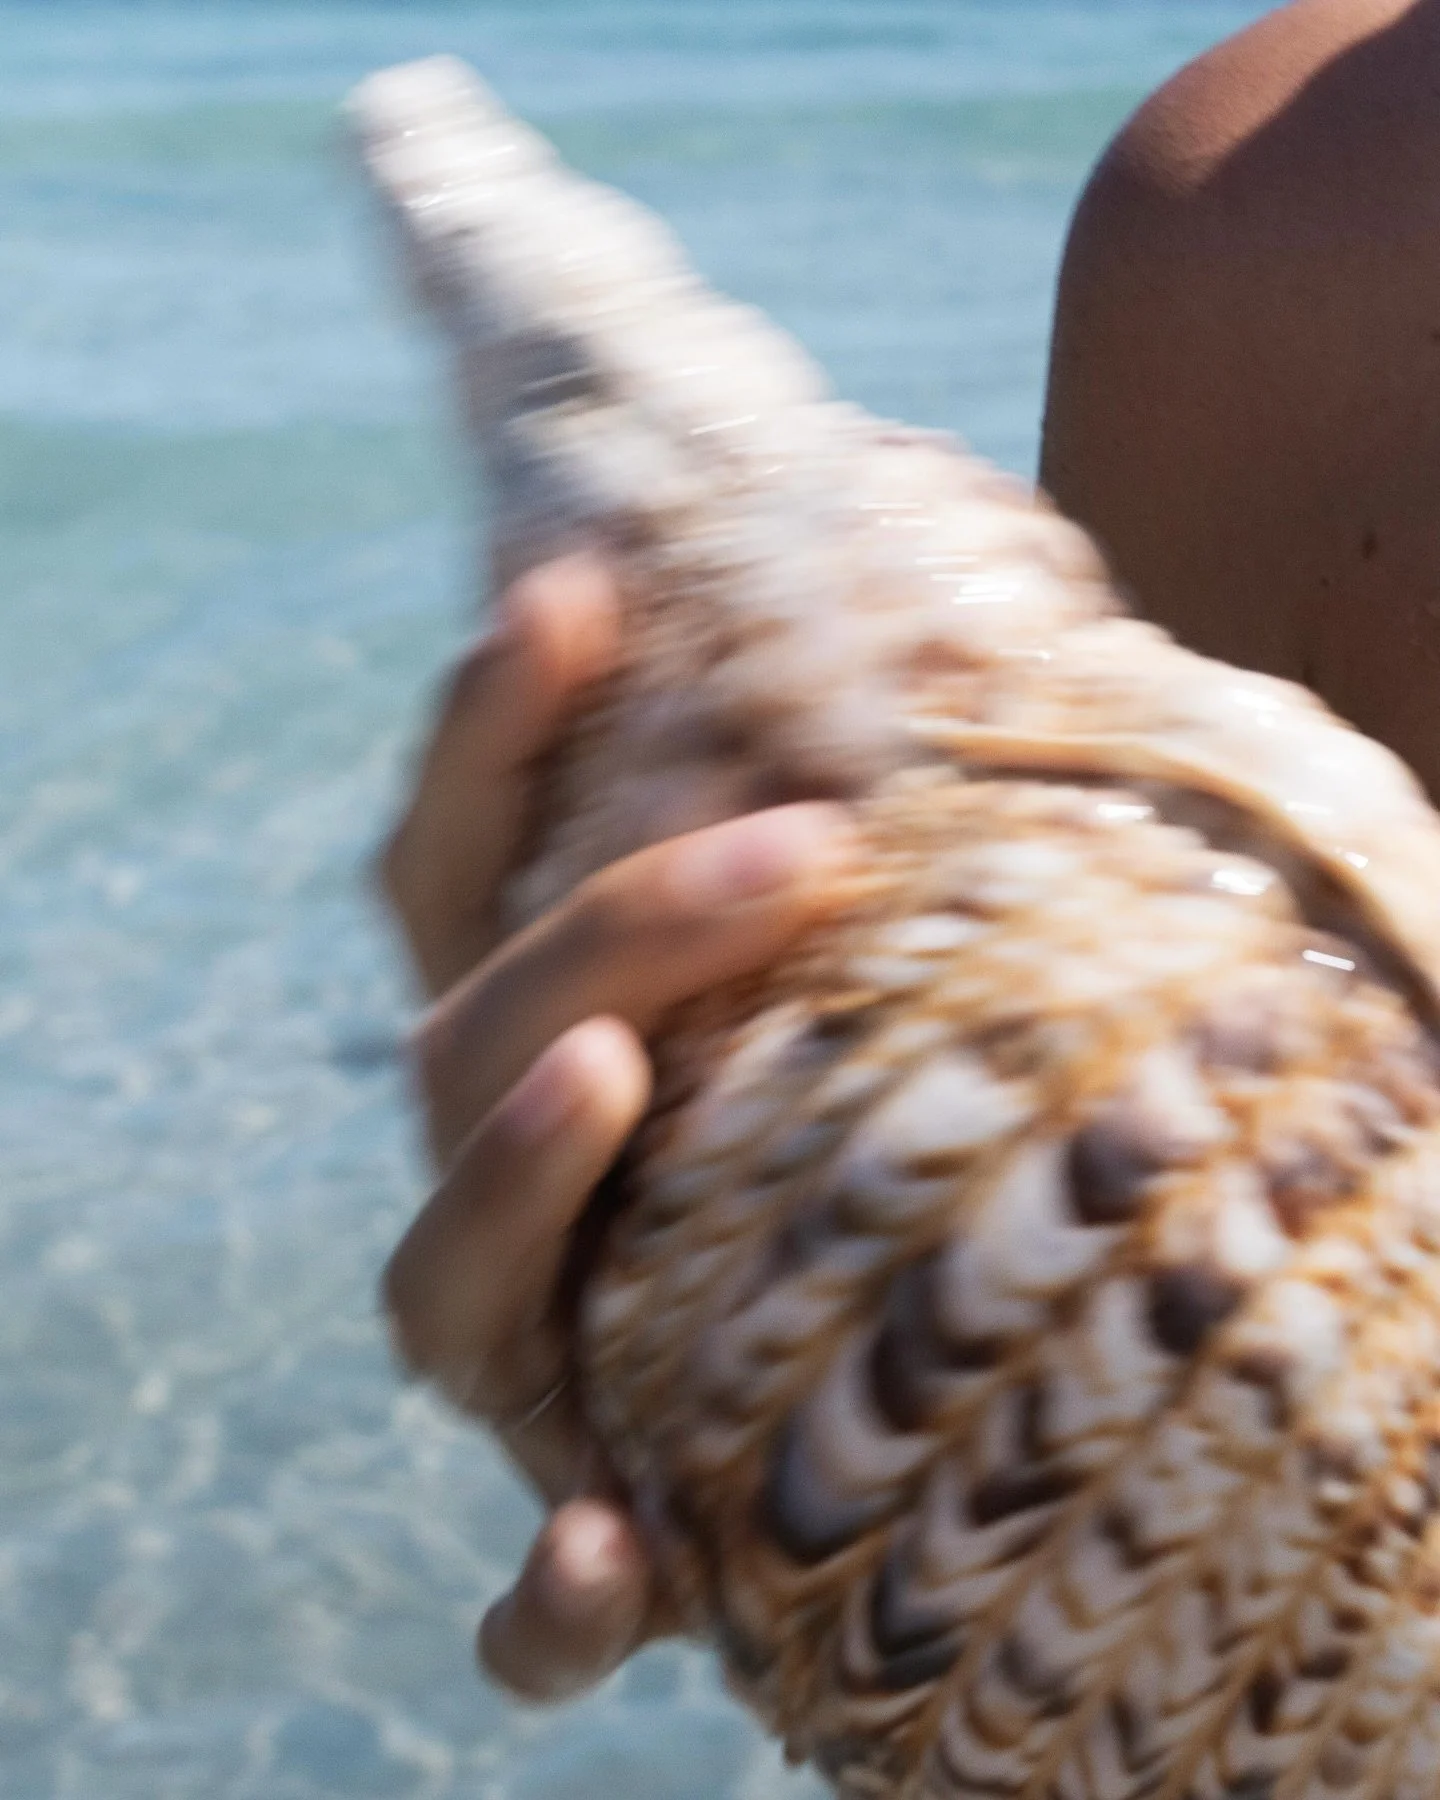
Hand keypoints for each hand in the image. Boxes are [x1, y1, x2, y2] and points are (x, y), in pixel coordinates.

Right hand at [378, 555, 849, 1701]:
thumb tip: (963, 664)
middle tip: (804, 846)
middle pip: (466, 1043)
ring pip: (440, 1283)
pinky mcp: (582, 1543)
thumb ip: (833, 892)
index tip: (569, 594)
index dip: (484, 739)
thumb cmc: (816, 1176)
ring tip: (602, 1073)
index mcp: (522, 1058)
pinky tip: (609, 1559)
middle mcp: (487, 1195)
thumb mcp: (812, 1017)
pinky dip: (549, 1586)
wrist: (792, 1439)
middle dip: (612, 929)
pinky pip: (531, 1596)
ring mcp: (519, 1371)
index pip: (448, 875)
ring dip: (505, 1177)